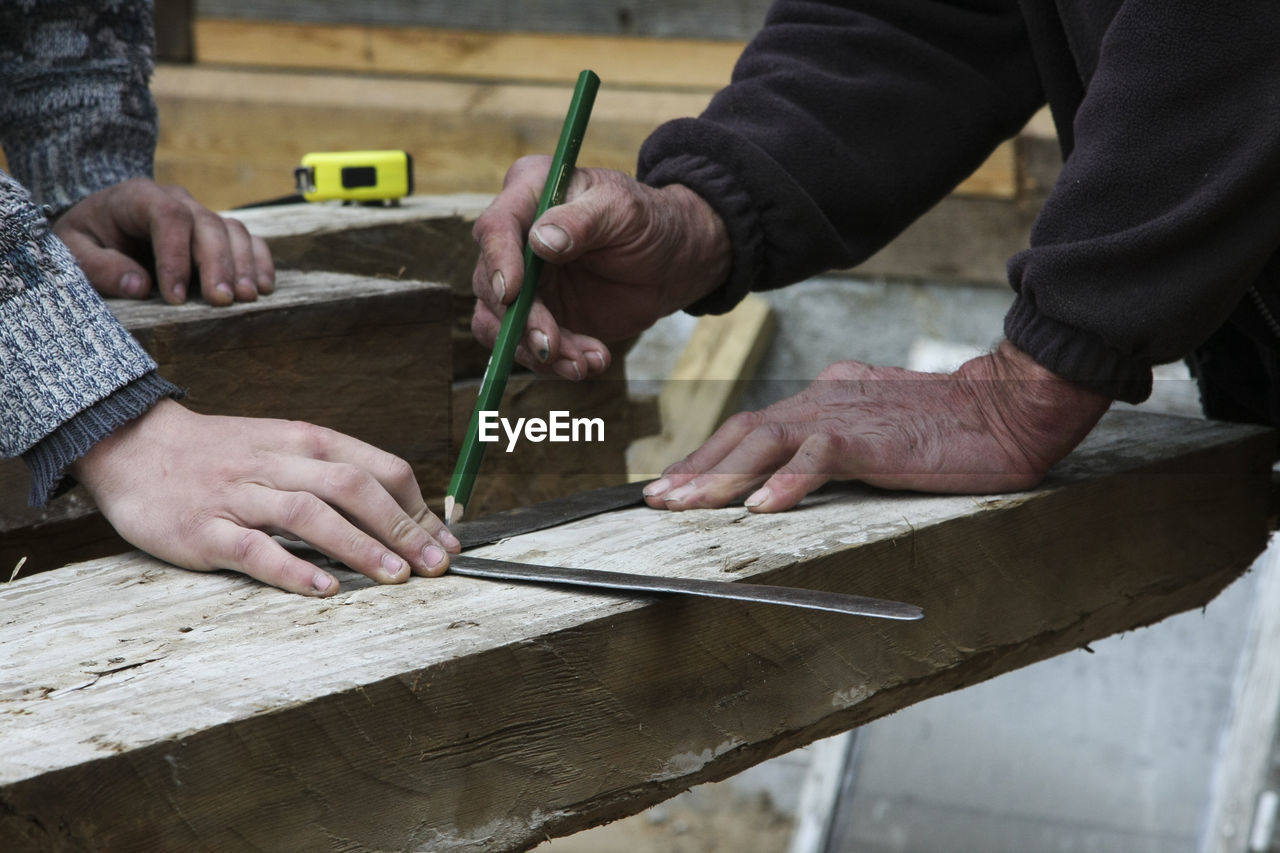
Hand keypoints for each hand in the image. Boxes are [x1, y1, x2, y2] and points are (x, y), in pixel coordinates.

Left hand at [53, 177, 274, 305]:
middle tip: (222, 301)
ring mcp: (202, 215)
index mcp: (138, 196)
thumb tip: (140, 285)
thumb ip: (101, 267)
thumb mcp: (75, 252)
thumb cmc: (88, 241)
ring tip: (246, 298)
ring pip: (233, 231)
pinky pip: (248, 240)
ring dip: (243, 265)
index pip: (167, 217)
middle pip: (207, 225)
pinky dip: (259, 262)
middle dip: (217, 264)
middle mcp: (177, 201)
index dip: (176, 257)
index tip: (175, 297)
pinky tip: (262, 288)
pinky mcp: (219, 233)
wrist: (102, 228)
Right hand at [69, 399, 459, 595]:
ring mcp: (241, 496)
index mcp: (306, 442)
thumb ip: (338, 474)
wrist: (133, 445)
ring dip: (359, 546)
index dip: (419, 507)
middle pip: (353, 487)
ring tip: (396, 577)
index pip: (378, 468)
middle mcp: (279, 463)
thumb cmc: (224, 454)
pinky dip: (293, 570)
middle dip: (403, 527)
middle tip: (436, 565)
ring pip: (310, 514)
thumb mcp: (285, 447)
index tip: (447, 542)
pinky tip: (325, 589)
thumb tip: (403, 515)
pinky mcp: (205, 530)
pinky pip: (254, 549)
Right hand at [471, 157, 730, 379]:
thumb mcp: (623, 210)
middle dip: (522, 321)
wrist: (670, 264)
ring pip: (500, 324)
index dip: (498, 261)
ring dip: (536, 350)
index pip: (495, 226)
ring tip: (584, 362)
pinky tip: (592, 360)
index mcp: (529, 194)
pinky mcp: (535, 316)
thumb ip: (583, 221)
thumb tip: (540, 241)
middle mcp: (515, 238)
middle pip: (490, 284)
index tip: (513, 293)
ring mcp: (522, 281)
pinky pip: (526, 346)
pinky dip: (556, 362)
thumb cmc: (648, 222)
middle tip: (553, 346)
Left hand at [642, 342, 1110, 510]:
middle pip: (743, 431)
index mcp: (824, 400)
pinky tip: (760, 508)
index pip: (751, 427)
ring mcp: (847, 416)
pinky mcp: (875, 437)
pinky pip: (820, 457)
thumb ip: (836, 442)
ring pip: (766, 440)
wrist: (1011, 406)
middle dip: (694, 468)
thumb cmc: (952, 427)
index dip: (706, 457)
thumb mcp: (878, 431)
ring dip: (720, 476)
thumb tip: (797, 466)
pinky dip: (787, 483)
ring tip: (685, 507)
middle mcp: (824, 401)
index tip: (671, 486)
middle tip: (655, 502)